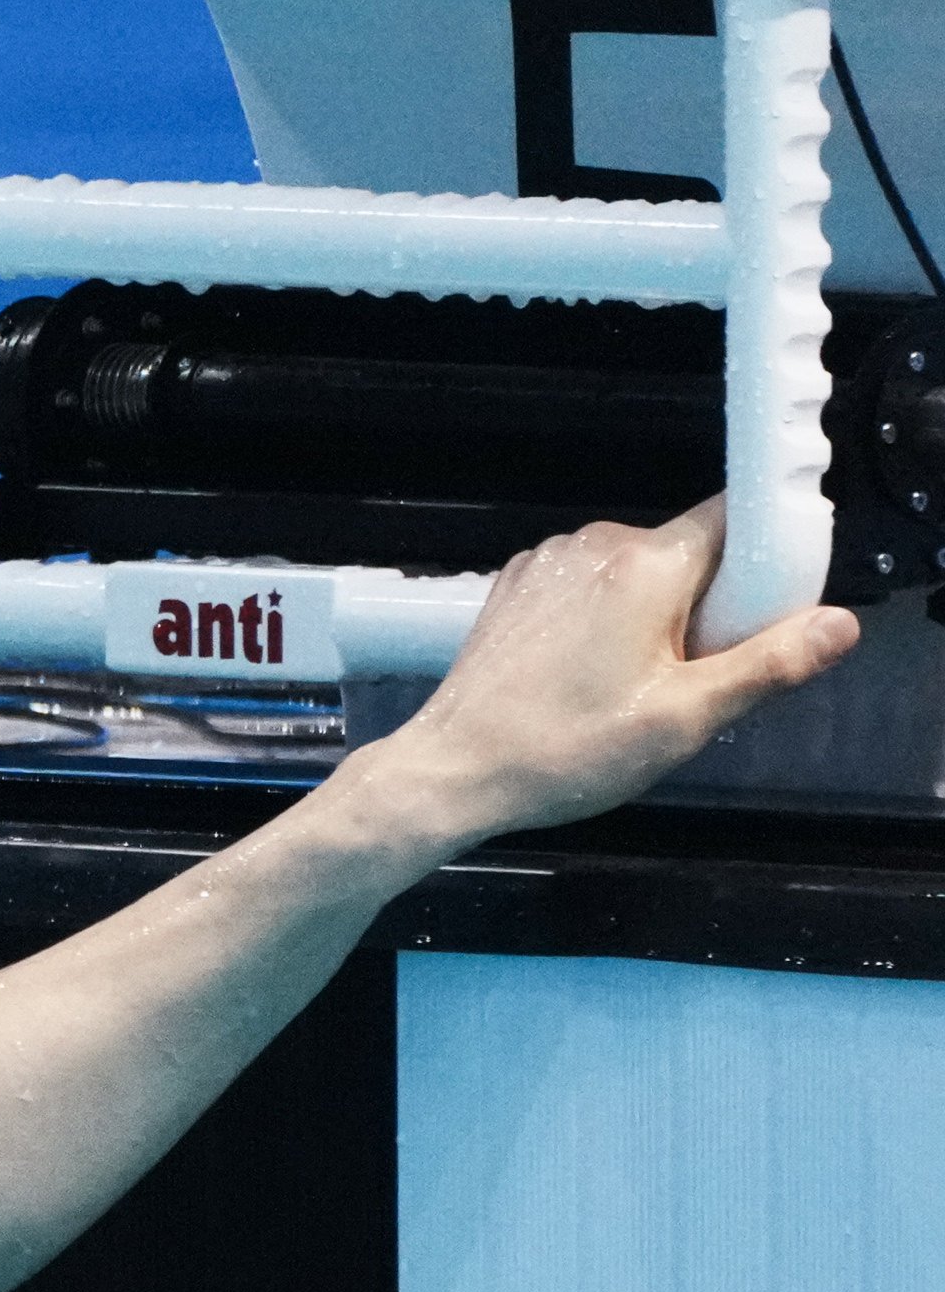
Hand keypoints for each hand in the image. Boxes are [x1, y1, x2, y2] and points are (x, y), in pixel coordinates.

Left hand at [359, 499, 858, 846]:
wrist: (452, 773)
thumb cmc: (563, 751)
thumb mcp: (685, 719)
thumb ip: (769, 664)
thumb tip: (838, 625)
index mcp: (647, 563)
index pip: (739, 519)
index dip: (767, 562)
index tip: (765, 614)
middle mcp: (597, 543)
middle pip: (690, 552)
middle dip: (708, 605)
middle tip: (689, 677)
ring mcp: (550, 561)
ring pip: (639, 573)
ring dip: (655, 617)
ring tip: (629, 687)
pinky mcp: (520, 585)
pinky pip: (591, 586)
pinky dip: (604, 620)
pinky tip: (586, 677)